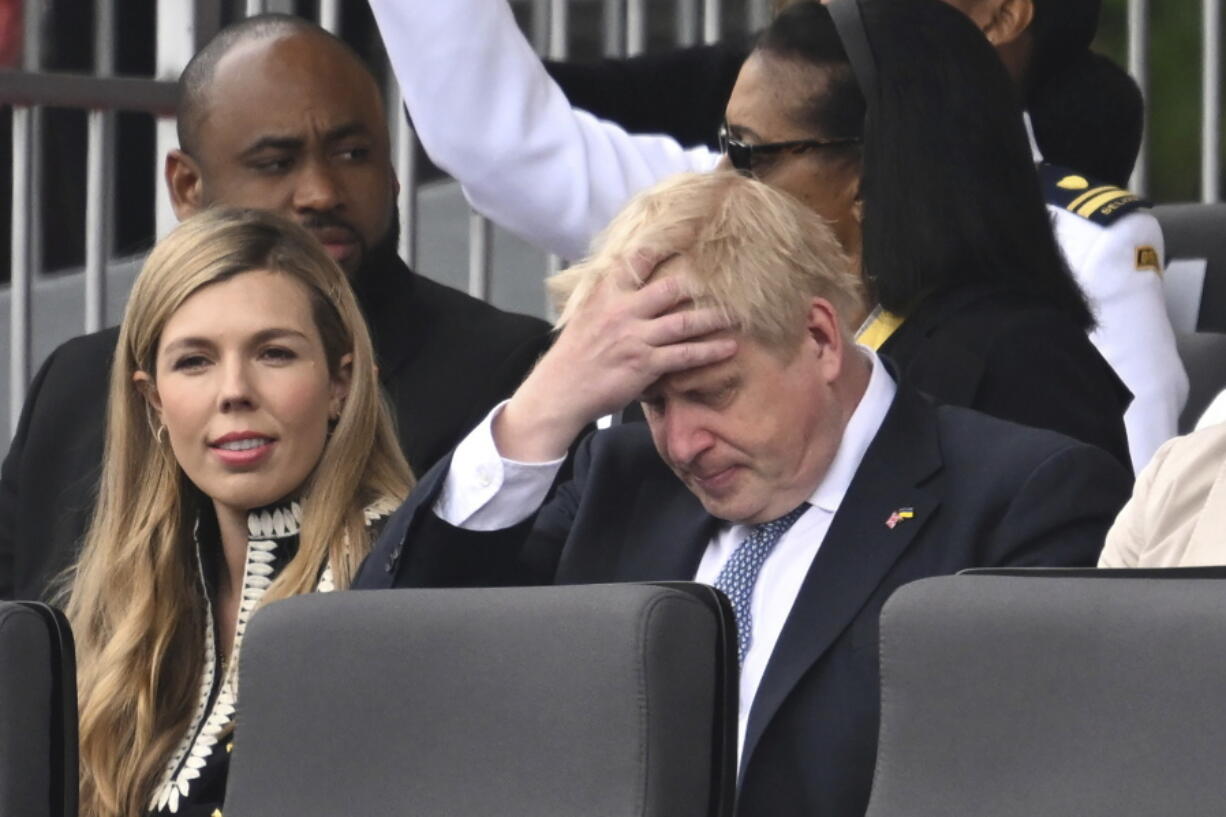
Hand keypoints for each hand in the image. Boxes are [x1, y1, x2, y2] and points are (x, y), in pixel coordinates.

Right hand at [496, 251, 736, 460]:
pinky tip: (728, 348)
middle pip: (670, 289)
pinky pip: (685, 355)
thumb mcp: (585, 316)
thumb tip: (631, 290)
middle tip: (723, 282)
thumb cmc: (574, 356)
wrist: (560, 390)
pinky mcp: (646, 364)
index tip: (685, 238)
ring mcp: (636, 338)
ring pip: (684, 322)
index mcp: (606, 295)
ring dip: (714, 318)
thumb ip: (609, 301)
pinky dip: (709, 351)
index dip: (661, 248)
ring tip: (737, 314)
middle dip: (698, 285)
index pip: (635, 262)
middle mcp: (623, 311)